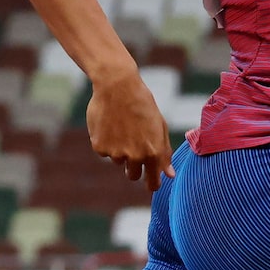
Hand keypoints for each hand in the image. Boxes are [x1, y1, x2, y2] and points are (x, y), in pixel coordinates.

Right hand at [85, 67, 175, 191]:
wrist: (117, 86)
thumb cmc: (142, 104)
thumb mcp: (159, 126)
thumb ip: (164, 152)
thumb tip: (170, 175)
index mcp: (153, 153)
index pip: (152, 183)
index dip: (152, 184)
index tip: (151, 182)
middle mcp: (135, 156)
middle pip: (132, 176)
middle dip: (133, 166)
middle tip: (133, 145)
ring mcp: (116, 153)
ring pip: (118, 160)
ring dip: (119, 149)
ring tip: (122, 125)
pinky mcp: (99, 147)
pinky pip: (104, 151)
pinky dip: (106, 141)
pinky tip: (110, 123)